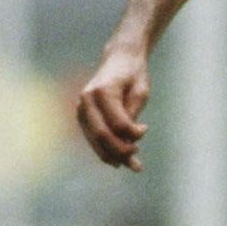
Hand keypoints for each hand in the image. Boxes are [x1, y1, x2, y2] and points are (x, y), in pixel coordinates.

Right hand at [76, 44, 151, 170]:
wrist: (119, 59)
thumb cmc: (133, 75)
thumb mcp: (140, 92)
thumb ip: (132, 115)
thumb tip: (128, 141)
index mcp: (102, 91)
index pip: (116, 123)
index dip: (132, 134)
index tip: (145, 129)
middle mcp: (86, 100)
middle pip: (102, 135)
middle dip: (121, 151)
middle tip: (138, 160)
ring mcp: (81, 108)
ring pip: (95, 140)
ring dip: (113, 156)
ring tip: (133, 166)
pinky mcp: (82, 116)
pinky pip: (92, 138)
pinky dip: (105, 150)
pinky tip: (119, 161)